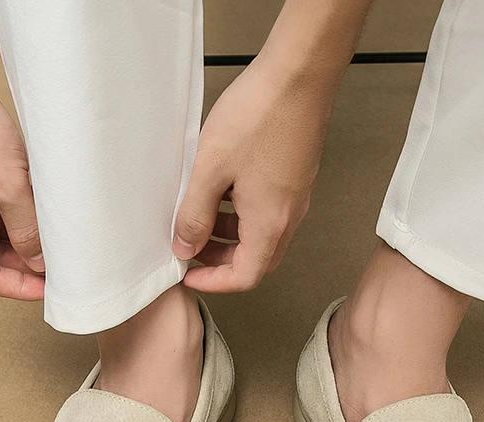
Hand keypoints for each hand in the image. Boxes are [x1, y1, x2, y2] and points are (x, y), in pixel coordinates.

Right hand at [0, 52, 43, 300]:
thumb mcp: (9, 190)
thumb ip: (27, 231)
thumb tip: (39, 261)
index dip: (19, 288)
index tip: (50, 288)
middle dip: (26, 264)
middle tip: (61, 264)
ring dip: (25, 237)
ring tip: (57, 237)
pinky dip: (21, 213)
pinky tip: (44, 209)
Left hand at [173, 54, 332, 292]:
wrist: (299, 76)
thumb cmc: (260, 116)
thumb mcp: (210, 169)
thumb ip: (193, 213)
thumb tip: (185, 246)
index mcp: (269, 224)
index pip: (244, 277)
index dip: (213, 283)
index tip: (188, 275)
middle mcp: (288, 217)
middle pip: (255, 260)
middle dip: (220, 261)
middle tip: (191, 248)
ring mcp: (294, 198)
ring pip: (261, 236)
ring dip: (230, 236)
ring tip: (200, 216)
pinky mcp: (294, 180)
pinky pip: (267, 212)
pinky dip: (241, 214)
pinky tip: (221, 190)